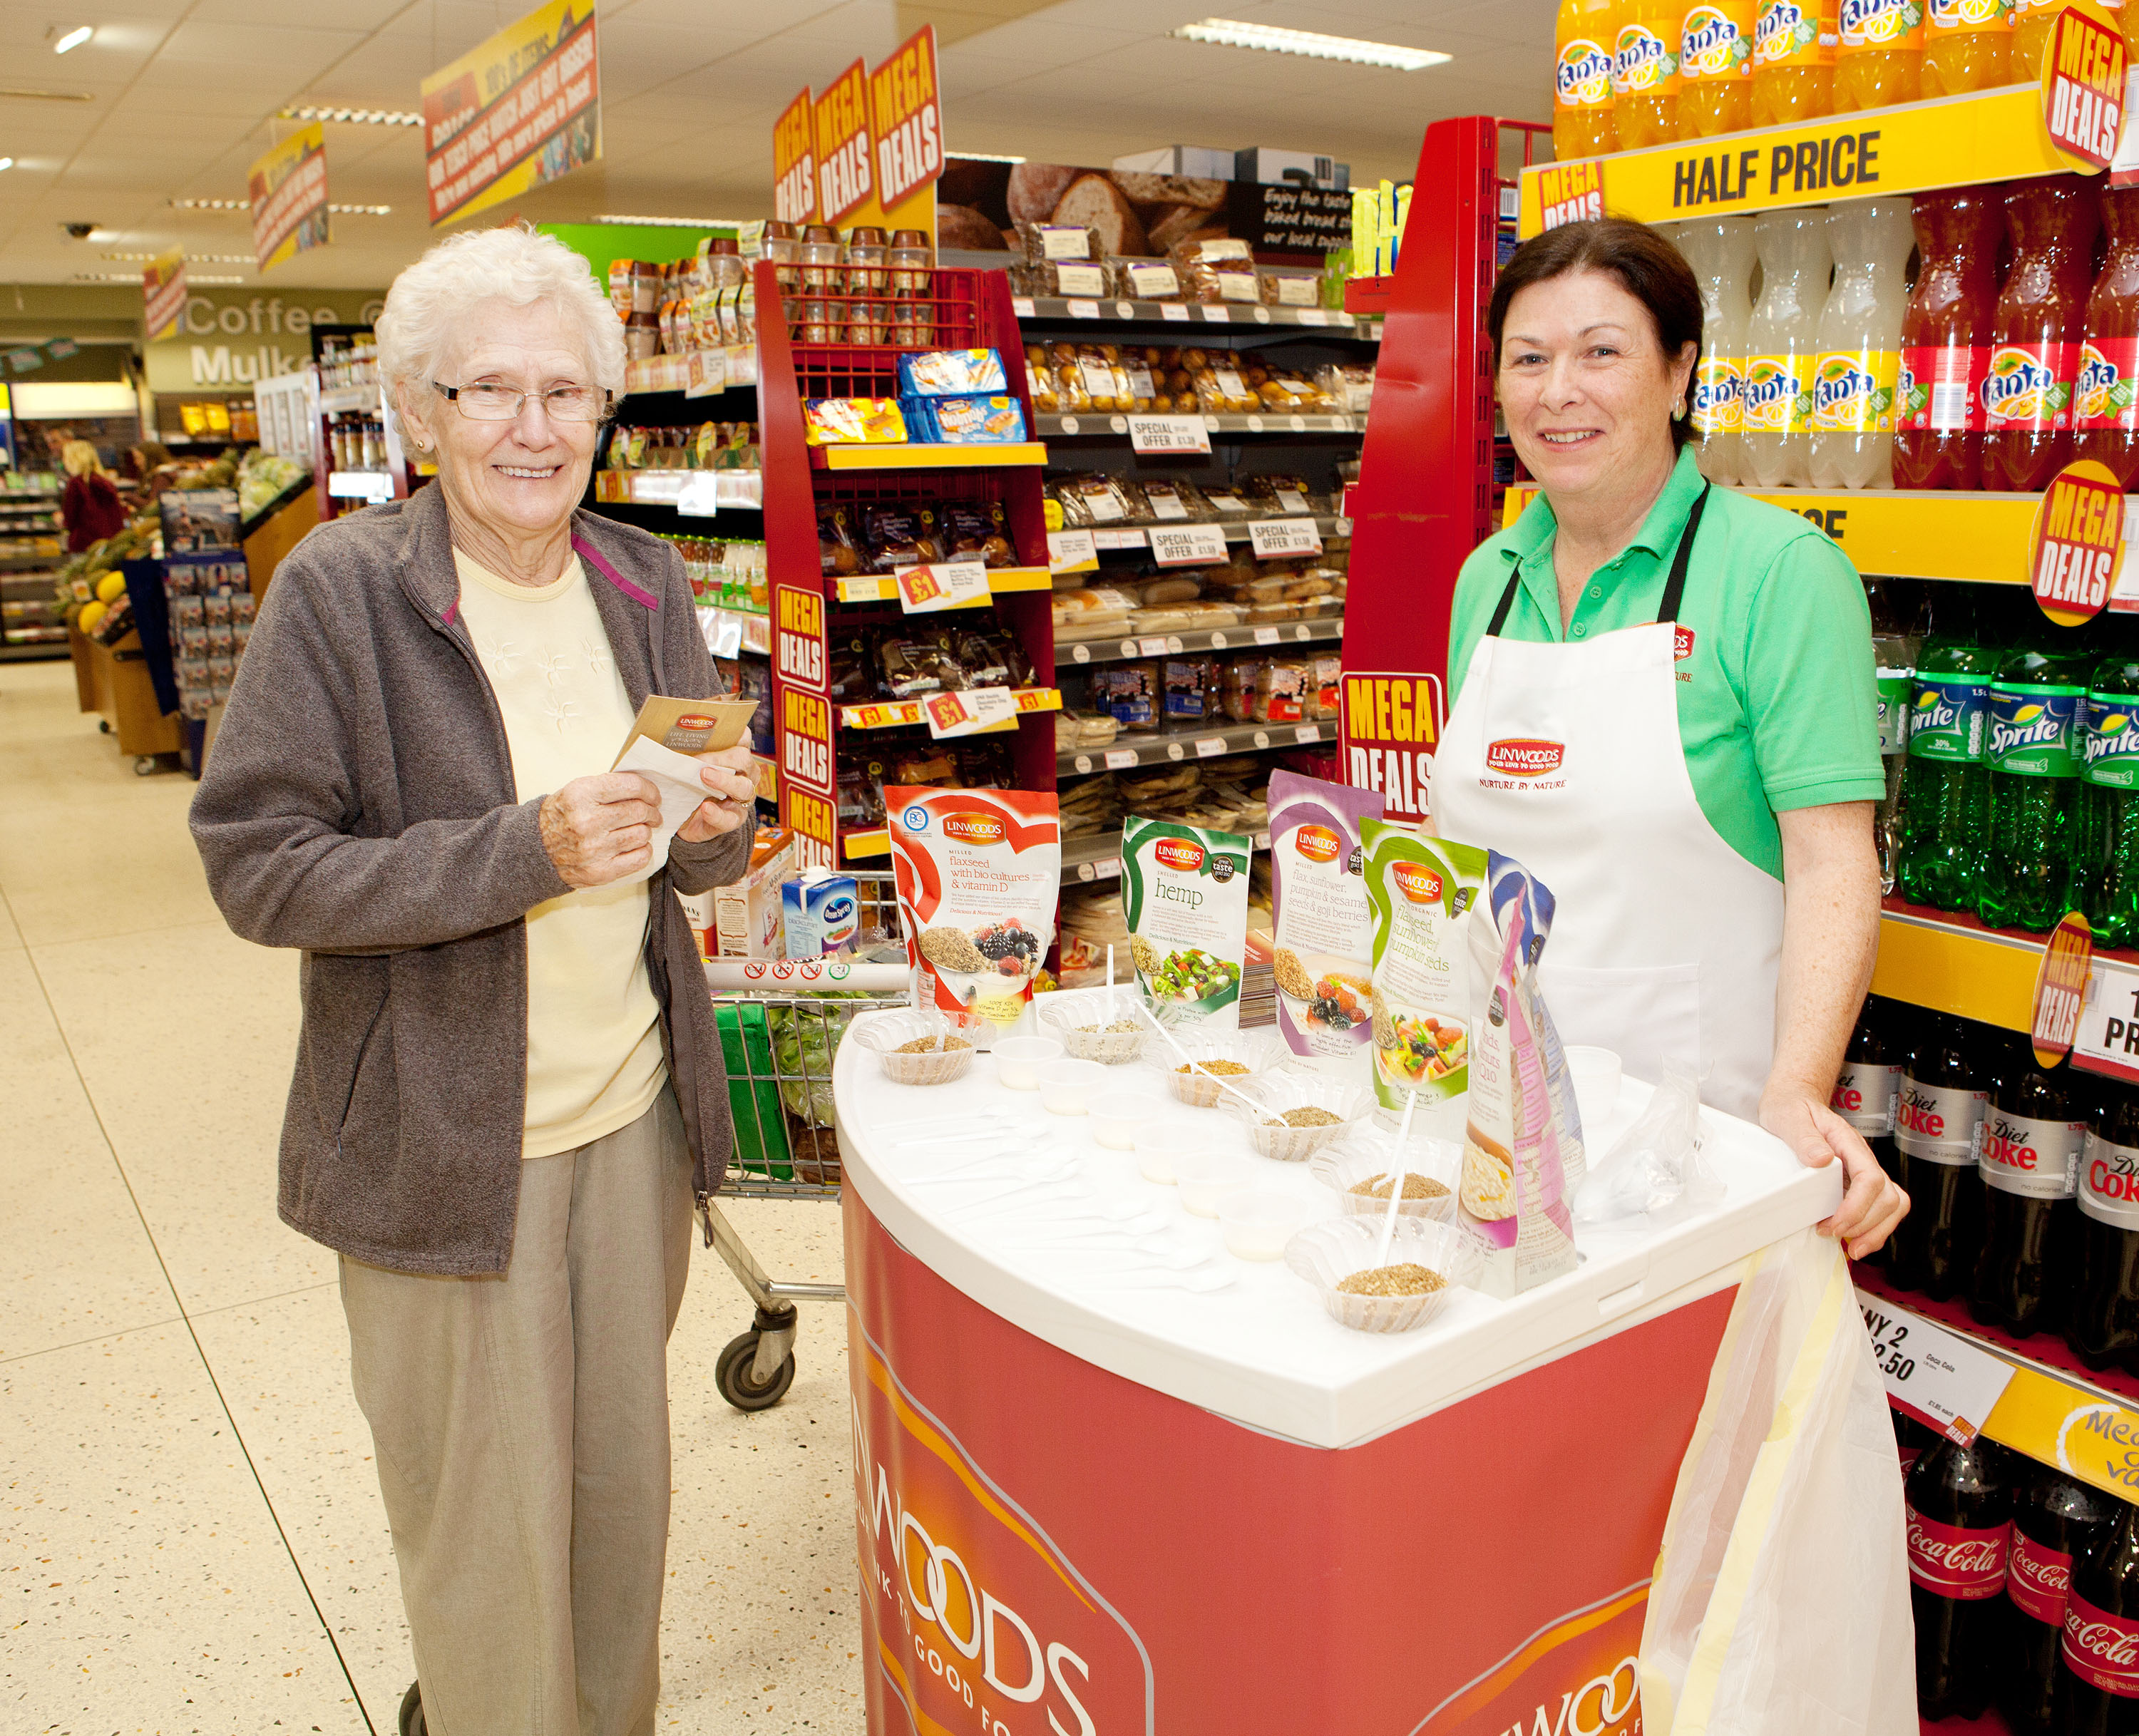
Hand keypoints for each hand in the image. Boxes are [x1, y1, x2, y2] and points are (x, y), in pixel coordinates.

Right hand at [539, 772, 660, 887]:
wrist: (535, 850)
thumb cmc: (561, 818)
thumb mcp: (576, 791)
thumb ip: (608, 787)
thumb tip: (645, 790)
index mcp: (581, 795)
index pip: (631, 786)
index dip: (650, 790)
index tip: (654, 796)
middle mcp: (587, 821)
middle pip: (640, 811)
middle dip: (652, 812)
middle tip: (652, 814)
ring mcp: (594, 849)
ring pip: (642, 834)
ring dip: (645, 831)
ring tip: (638, 829)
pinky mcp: (601, 871)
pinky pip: (639, 858)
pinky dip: (644, 850)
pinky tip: (635, 846)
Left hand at [677, 742, 755, 841]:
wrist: (686, 821)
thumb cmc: (691, 787)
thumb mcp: (691, 768)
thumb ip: (692, 753)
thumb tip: (679, 736)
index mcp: (736, 761)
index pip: (743, 742)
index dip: (739, 736)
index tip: (724, 730)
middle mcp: (744, 777)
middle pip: (745, 762)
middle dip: (724, 759)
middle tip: (702, 762)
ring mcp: (742, 800)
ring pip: (744, 788)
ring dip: (724, 781)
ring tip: (704, 777)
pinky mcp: (733, 820)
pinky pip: (730, 818)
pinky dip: (717, 813)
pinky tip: (706, 808)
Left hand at [1759, 1088, 1908, 1260]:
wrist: (1794, 1100)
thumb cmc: (1792, 1107)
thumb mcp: (1789, 1116)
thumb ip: (1804, 1137)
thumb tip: (1821, 1160)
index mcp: (1848, 1142)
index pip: (1870, 1178)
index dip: (1857, 1206)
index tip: (1835, 1223)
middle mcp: (1862, 1158)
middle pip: (1888, 1197)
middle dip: (1865, 1224)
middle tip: (1831, 1234)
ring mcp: (1862, 1171)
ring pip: (1892, 1205)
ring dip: (1876, 1231)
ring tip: (1852, 1247)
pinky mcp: (1856, 1183)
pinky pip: (1880, 1209)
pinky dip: (1872, 1228)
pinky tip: (1853, 1239)